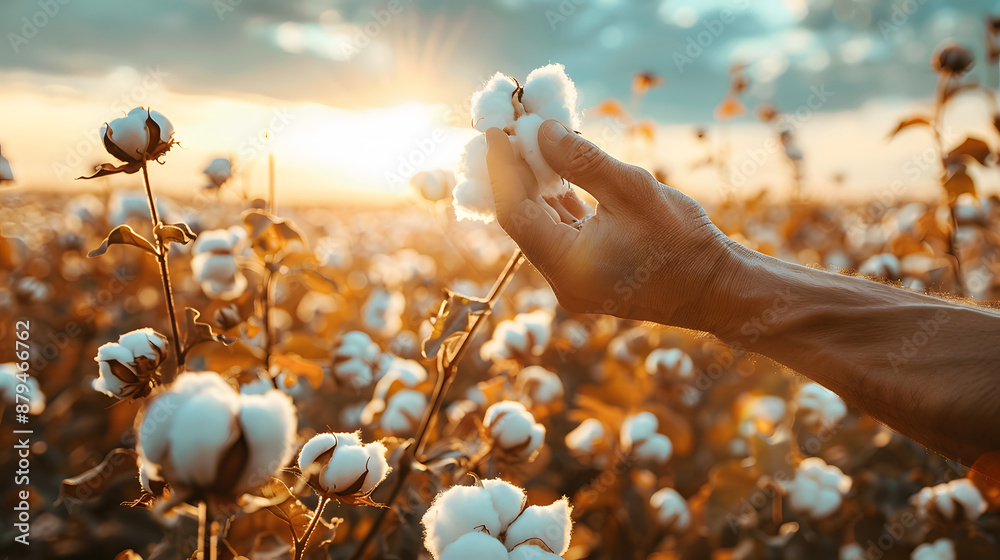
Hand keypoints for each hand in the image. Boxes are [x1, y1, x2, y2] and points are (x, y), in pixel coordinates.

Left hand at [485, 120, 748, 333]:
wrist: (717, 289)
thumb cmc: (684, 242)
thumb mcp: (634, 191)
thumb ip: (583, 161)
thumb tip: (543, 130)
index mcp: (567, 267)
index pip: (517, 213)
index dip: (502, 170)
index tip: (496, 132)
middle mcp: (561, 280)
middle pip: (523, 220)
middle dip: (514, 173)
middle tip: (508, 129)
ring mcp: (573, 279)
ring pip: (541, 225)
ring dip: (535, 185)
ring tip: (528, 140)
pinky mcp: (587, 272)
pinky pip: (561, 232)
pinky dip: (557, 201)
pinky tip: (553, 167)